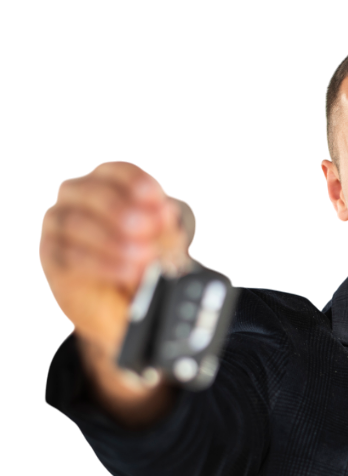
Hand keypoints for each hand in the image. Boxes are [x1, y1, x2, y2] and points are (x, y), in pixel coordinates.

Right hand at [39, 160, 190, 365]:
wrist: (120, 305)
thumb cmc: (142, 264)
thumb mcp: (163, 245)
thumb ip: (164, 229)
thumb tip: (165, 212)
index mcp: (108, 185)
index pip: (115, 170)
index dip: (134, 180)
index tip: (156, 196)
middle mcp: (78, 198)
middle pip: (92, 192)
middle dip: (122, 209)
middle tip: (149, 227)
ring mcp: (60, 224)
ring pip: (76, 222)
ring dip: (113, 239)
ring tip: (143, 255)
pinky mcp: (53, 255)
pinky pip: (69, 254)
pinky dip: (102, 263)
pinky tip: (128, 271)